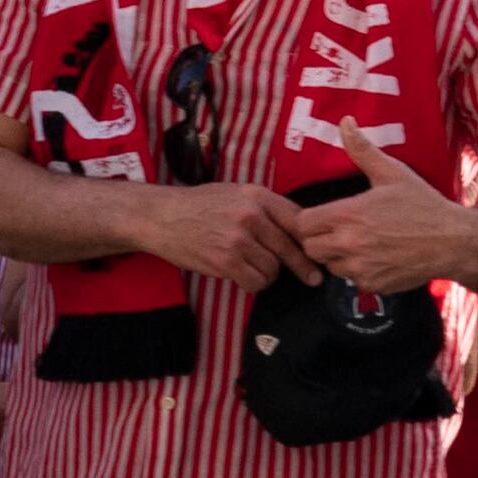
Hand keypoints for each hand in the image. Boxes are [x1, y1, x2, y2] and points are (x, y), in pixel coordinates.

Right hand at [144, 178, 318, 289]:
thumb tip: (298, 230)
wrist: (158, 216)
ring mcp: (238, 239)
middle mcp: (251, 216)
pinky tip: (243, 277)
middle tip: (313, 279)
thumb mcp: (233, 193)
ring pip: (273, 269)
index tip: (318, 252)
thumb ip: (264, 208)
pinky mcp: (225, 261)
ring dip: (267, 274)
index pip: (298, 220)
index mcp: (257, 196)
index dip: (310, 239)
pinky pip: (255, 281)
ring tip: (253, 269)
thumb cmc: (196, 205)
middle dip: (303, 267)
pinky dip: (253, 283)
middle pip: (291, 248)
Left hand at [294, 126, 477, 297]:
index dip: (308, 221)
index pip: (302, 224)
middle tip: (340, 231)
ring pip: (329, 266)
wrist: (456, 242)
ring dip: (338, 257)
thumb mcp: (393, 173)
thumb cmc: (424, 205)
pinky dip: (359, 272)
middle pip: (310, 247)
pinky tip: (377, 258)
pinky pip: (351, 281)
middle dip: (319, 240)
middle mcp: (349, 244)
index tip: (323, 217)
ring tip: (360, 244)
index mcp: (347, 215)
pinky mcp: (374, 285)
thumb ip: (362, 150)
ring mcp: (360, 267)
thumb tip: (345, 122)